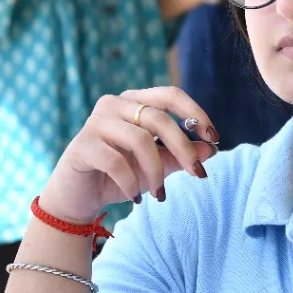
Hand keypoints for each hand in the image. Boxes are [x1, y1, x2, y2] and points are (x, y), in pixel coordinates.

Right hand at [35, 88, 218, 223]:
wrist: (78, 197)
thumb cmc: (119, 176)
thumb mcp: (156, 166)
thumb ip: (180, 156)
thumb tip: (211, 149)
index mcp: (134, 101)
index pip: (170, 95)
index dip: (196, 114)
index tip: (215, 138)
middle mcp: (114, 104)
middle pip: (159, 118)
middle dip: (184, 149)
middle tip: (197, 174)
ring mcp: (95, 122)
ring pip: (140, 141)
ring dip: (157, 172)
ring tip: (159, 193)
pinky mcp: (82, 145)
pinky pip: (116, 162)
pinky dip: (131, 182)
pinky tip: (134, 197)